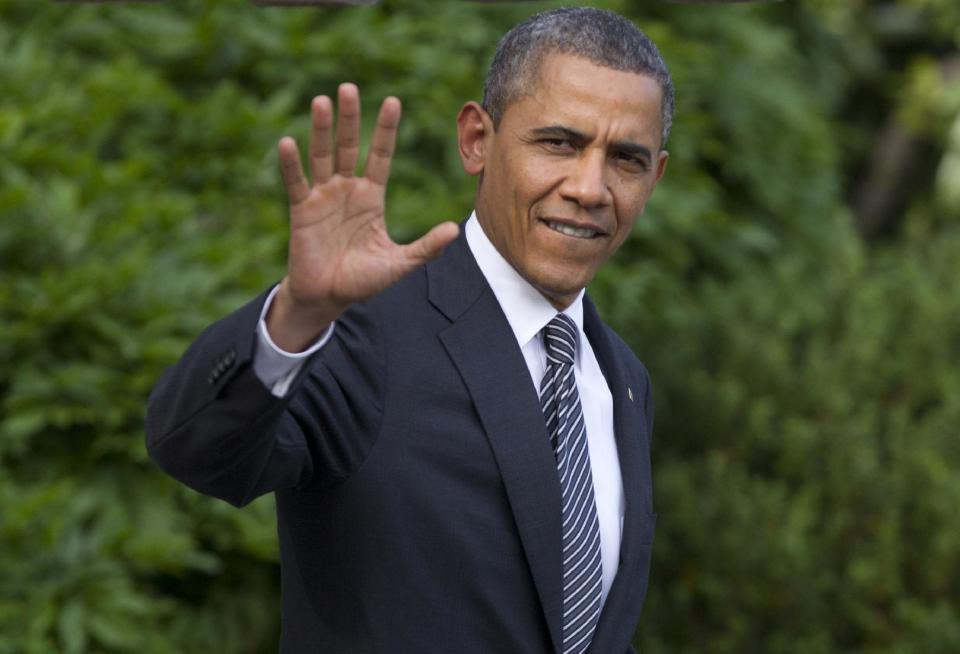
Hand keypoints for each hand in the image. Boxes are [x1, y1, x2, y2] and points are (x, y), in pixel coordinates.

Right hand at [268, 83, 458, 350]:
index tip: (393, 101)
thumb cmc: (364, 280)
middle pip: (348, 146)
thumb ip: (425, 247)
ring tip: (322, 101)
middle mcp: (346, 189)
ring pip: (322, 156)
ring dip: (321, 130)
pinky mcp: (302, 210)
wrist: (329, 298)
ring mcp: (323, 197)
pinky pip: (296, 182)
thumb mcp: (400, 264)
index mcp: (371, 197)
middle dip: (349, 118)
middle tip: (349, 88)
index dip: (385, 130)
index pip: (380, 155)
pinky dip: (292, 164)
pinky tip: (289, 142)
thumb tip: (454, 230)